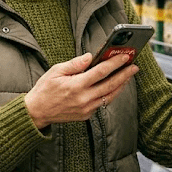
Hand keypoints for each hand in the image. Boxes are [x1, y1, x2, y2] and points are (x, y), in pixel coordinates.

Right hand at [24, 53, 139, 129]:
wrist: (36, 112)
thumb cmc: (45, 89)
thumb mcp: (55, 71)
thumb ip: (75, 64)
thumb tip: (90, 56)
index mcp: (76, 86)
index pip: (101, 72)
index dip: (114, 63)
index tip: (124, 57)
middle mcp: (83, 98)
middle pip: (110, 85)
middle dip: (124, 75)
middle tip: (134, 66)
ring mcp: (86, 109)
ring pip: (110, 96)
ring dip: (121, 85)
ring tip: (129, 75)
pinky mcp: (86, 115)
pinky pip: (102, 103)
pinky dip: (111, 94)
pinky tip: (115, 86)